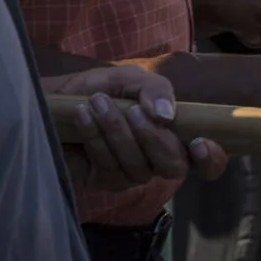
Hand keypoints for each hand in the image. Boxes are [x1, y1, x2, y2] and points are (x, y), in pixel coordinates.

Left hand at [46, 63, 227, 190]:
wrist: (50, 100)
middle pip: (174, 166)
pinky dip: (96, 138)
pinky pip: (108, 167)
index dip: (211, 158)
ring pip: (137, 167)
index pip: (207, 161)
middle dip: (154, 139)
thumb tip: (167, 115)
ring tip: (97, 102)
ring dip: (117, 131)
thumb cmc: (96, 88)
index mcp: (172, 133)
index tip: (199, 142)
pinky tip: (82, 116)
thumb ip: (154, 88)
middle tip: (133, 111)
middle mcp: (156, 159)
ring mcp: (130, 174)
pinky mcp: (102, 182)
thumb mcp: (128, 78)